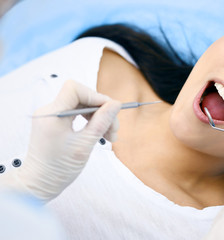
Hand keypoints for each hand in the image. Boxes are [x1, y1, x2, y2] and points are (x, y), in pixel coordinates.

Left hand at [8, 80, 122, 201]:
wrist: (39, 185)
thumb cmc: (59, 169)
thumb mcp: (85, 145)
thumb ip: (101, 122)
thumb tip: (116, 104)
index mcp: (52, 114)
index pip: (75, 89)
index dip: (95, 96)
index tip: (111, 110)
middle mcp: (48, 111)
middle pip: (80, 97)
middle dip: (100, 110)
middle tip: (114, 129)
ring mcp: (51, 117)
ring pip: (80, 106)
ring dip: (98, 117)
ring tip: (110, 135)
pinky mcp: (54, 123)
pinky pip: (75, 114)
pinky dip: (89, 121)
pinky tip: (99, 134)